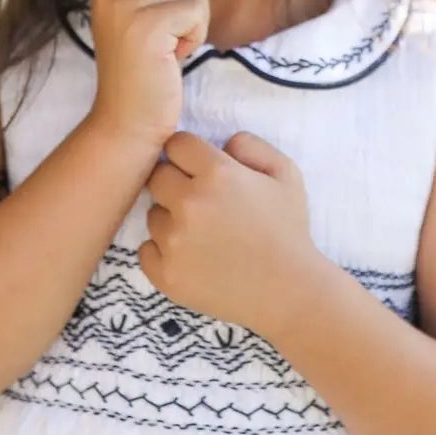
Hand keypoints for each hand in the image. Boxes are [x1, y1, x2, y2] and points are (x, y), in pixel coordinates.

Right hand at [87, 0, 208, 151]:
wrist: (127, 122)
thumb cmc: (145, 73)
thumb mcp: (140, 19)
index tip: (164, 23)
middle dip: (192, 1)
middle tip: (173, 36)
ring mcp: (125, 6)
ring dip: (195, 21)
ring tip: (172, 48)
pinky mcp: (146, 26)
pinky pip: (196, 9)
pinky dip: (196, 35)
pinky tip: (175, 56)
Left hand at [138, 129, 324, 337]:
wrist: (289, 291)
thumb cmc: (289, 230)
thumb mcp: (286, 173)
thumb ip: (251, 145)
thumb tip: (222, 142)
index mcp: (217, 174)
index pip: (177, 143)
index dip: (189, 154)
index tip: (199, 168)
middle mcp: (190, 203)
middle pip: (157, 176)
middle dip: (176, 183)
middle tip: (200, 201)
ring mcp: (174, 241)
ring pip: (152, 214)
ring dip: (170, 219)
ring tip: (201, 234)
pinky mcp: (165, 274)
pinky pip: (146, 249)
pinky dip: (162, 251)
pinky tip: (192, 256)